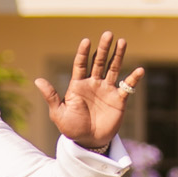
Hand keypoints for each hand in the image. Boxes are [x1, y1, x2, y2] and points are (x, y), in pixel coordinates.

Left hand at [34, 29, 138, 152]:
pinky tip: (139, 70)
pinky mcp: (118, 99)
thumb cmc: (71, 128)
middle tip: (108, 34)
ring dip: (118, 55)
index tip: (86, 40)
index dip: (83, 52)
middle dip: (103, 48)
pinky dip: (134, 78)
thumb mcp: (58, 113)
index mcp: (78, 85)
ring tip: (122, 41)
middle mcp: (93, 83)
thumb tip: (38, 80)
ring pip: (113, 68)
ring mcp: (107, 90)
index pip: (81, 64)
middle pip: (99, 62)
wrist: (88, 142)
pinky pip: (127, 86)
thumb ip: (51, 96)